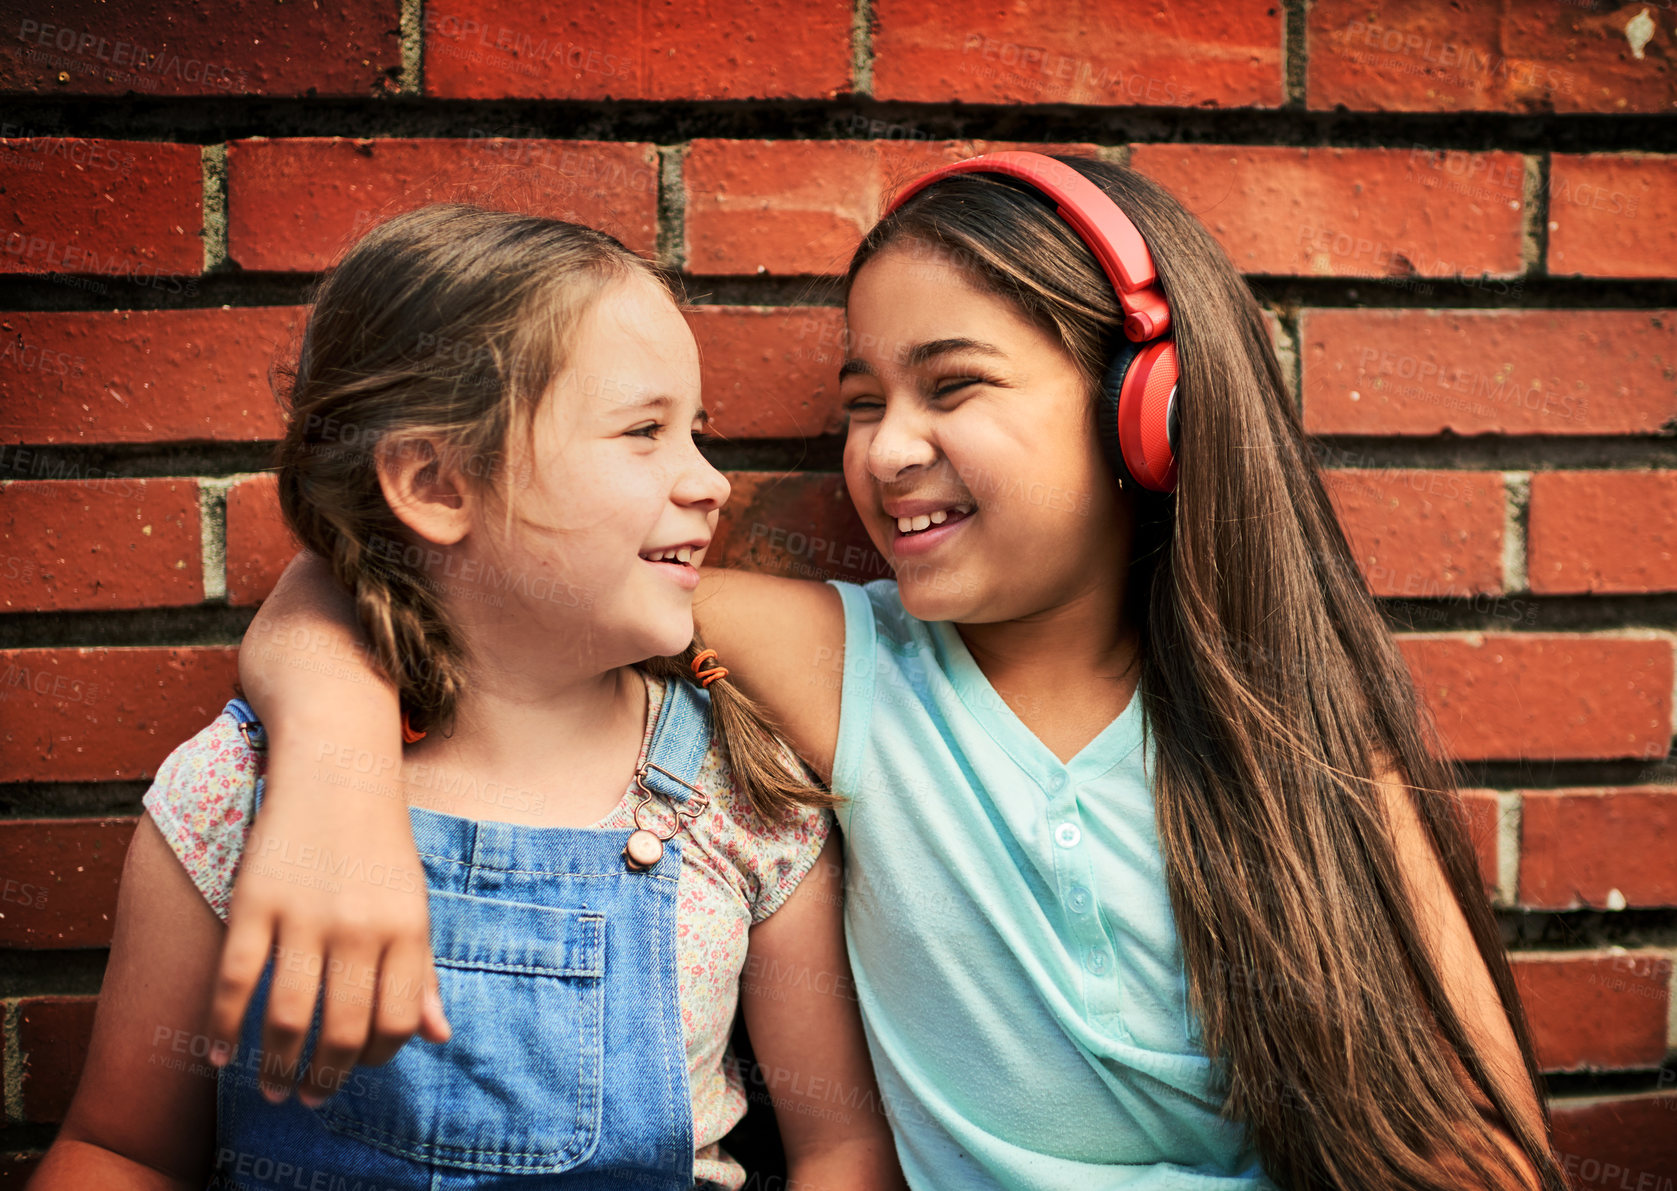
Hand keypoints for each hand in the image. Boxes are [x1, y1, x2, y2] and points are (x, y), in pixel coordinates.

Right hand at [205, 736, 449, 1104]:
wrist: (336, 764)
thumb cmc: (378, 842)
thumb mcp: (412, 901)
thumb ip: (422, 970)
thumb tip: (439, 1036)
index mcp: (407, 928)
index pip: (398, 1022)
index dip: (378, 1057)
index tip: (358, 1066)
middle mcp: (360, 927)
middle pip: (343, 1031)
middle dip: (323, 1079)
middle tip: (306, 1097)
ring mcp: (305, 915)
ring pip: (286, 1018)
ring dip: (274, 1067)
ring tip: (270, 1088)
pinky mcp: (255, 901)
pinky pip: (234, 982)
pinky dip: (221, 1028)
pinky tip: (218, 1055)